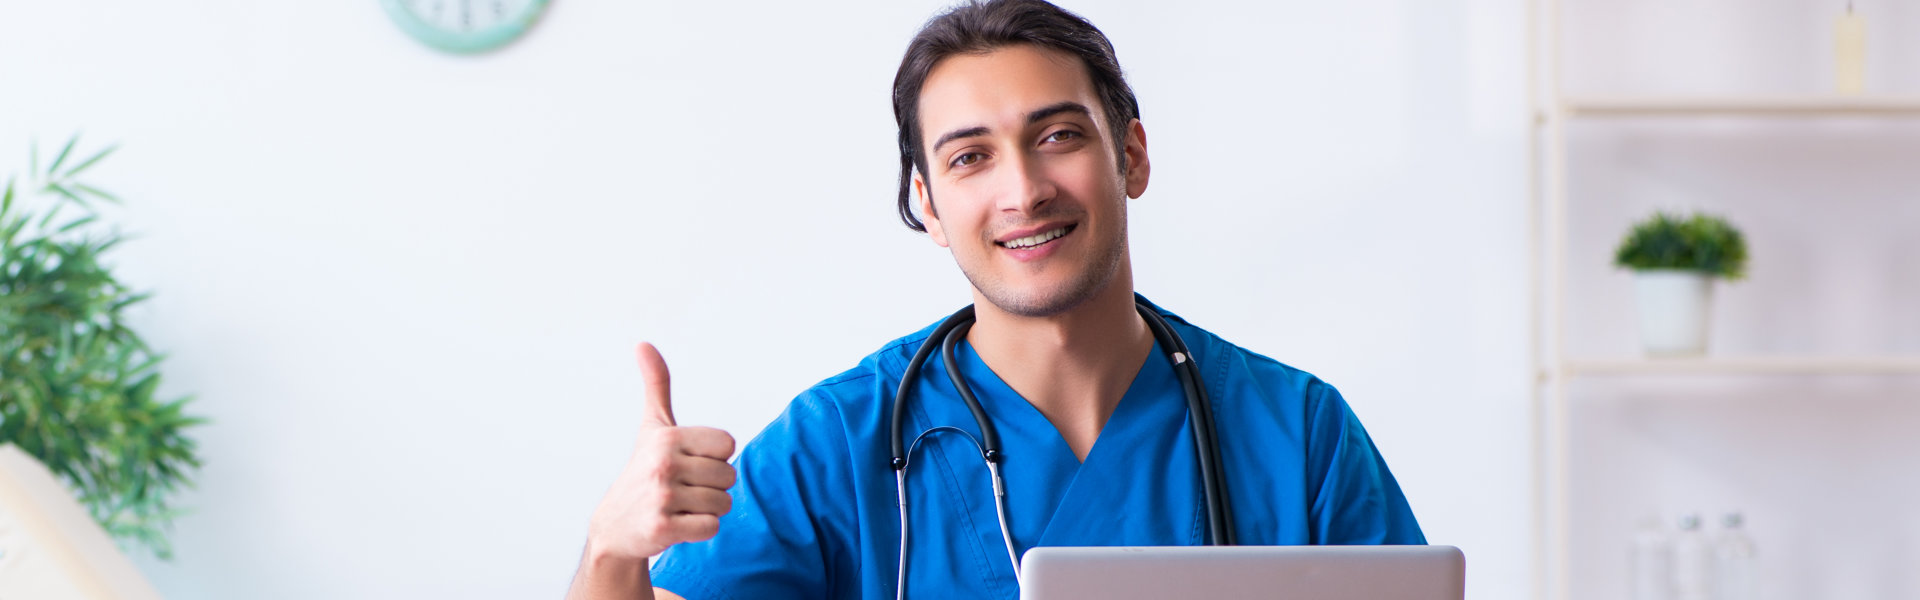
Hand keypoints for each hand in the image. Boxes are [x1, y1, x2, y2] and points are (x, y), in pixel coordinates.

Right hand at [587, 342, 737, 559]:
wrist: (615, 527)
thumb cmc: (643, 472)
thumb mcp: (652, 427)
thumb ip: (656, 385)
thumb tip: (643, 343)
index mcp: (668, 437)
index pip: (728, 445)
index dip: (714, 457)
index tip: (689, 462)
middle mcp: (663, 465)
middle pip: (729, 476)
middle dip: (712, 487)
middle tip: (683, 489)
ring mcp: (662, 498)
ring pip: (723, 504)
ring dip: (707, 509)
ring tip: (679, 507)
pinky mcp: (662, 529)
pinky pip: (711, 527)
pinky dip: (700, 530)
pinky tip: (677, 525)